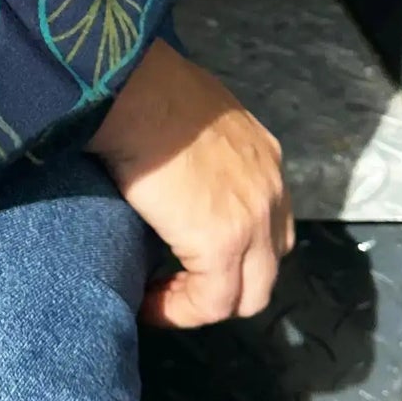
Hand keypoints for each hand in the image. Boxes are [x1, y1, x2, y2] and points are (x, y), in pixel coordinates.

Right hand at [87, 35, 293, 326]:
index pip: (268, 227)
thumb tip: (169, 168)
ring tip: (158, 300)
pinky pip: (209, 302)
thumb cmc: (142, 89)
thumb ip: (197, 149)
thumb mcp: (190, 115)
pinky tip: (148, 304)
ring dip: (202, 305)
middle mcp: (270, 192)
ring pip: (245, 295)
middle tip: (175, 287)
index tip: (184, 259)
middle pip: (266, 269)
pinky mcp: (221, 243)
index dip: (233, 255)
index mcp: (263, 159)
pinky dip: (180, 311)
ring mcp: (252, 220)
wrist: (131, 88)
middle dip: (224, 288)